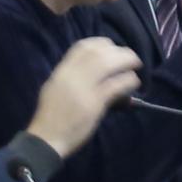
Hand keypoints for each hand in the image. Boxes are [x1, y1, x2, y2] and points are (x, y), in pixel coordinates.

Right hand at [29, 35, 141, 158]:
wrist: (46, 138)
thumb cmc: (52, 116)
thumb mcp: (55, 89)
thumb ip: (70, 77)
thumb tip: (92, 69)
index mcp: (61, 71)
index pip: (82, 47)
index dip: (101, 43)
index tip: (112, 48)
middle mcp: (71, 76)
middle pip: (98, 52)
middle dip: (119, 51)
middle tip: (130, 57)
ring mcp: (83, 88)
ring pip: (108, 64)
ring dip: (126, 62)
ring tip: (135, 66)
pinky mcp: (94, 103)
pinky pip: (115, 85)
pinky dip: (128, 80)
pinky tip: (133, 83)